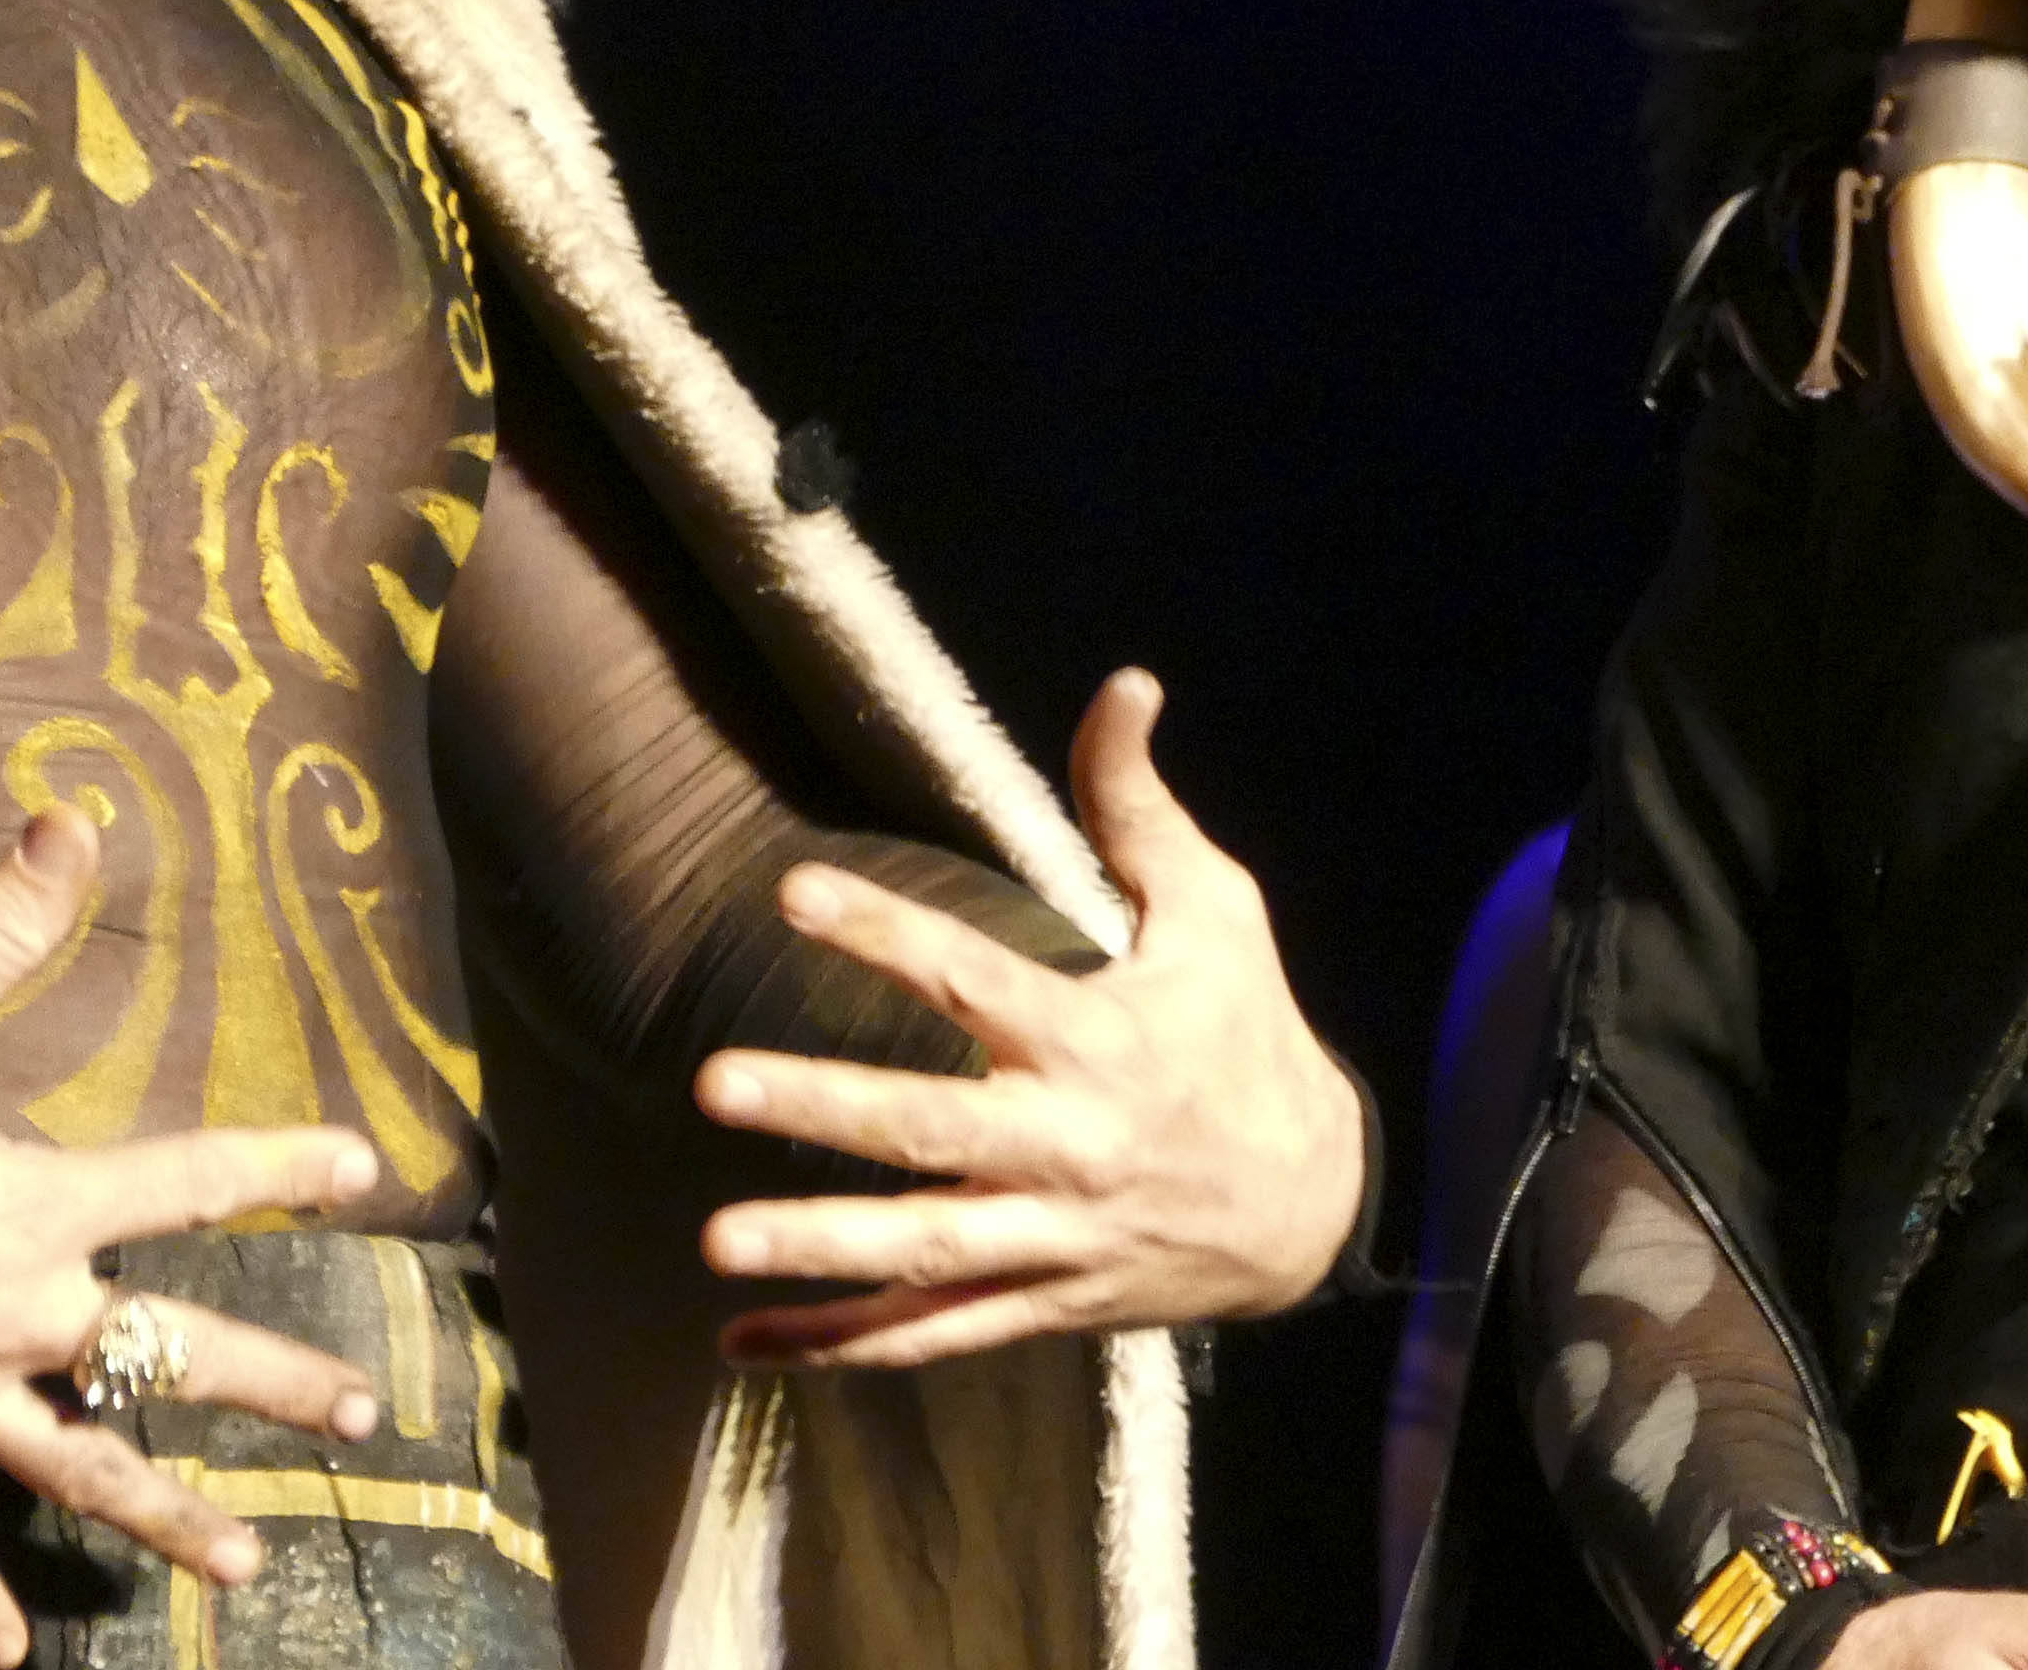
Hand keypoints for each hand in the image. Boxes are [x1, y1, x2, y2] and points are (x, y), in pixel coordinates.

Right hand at [0, 811, 388, 1666]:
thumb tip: (74, 815)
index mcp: (23, 1206)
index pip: (184, 1180)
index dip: (281, 1166)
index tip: (366, 1169)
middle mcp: (3, 1316)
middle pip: (166, 1356)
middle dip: (272, 1384)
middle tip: (359, 1411)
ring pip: (79, 1472)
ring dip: (166, 1520)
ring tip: (247, 1563)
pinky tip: (10, 1656)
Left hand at [691, 668, 1362, 1366]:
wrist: (1313, 1207)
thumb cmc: (1248, 1037)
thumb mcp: (1216, 911)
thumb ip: (1140, 809)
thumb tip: (1124, 682)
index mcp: (1098, 1038)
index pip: (974, 978)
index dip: (884, 932)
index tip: (790, 892)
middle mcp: (1068, 1143)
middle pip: (932, 1129)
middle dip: (823, 1108)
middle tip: (714, 1082)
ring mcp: (1052, 1237)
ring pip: (925, 1249)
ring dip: (818, 1248)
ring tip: (714, 1239)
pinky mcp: (1042, 1305)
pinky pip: (933, 1333)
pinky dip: (842, 1345)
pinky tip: (744, 1343)